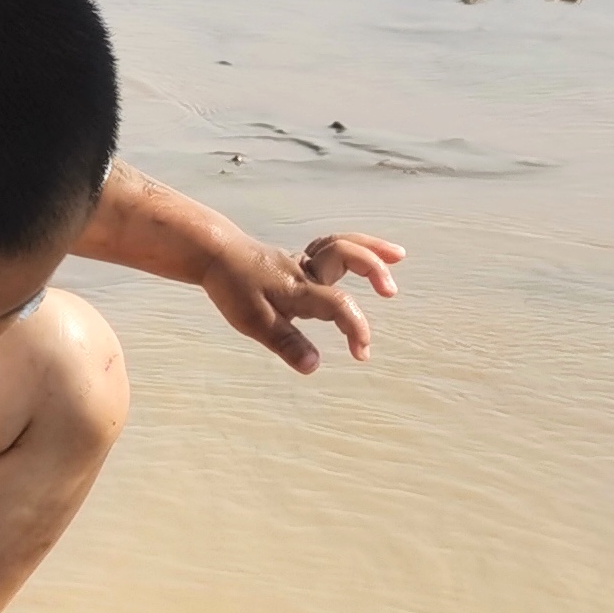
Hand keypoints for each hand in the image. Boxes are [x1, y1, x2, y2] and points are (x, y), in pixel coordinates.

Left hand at [201, 230, 404, 371]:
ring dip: (372, 250)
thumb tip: (314, 366)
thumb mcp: (252, 321)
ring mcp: (304, 263)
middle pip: (344, 256)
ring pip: (342, 246)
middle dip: (372, 269)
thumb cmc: (232, 286)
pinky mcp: (301, 260)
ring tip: (399, 255)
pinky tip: (367, 257)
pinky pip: (333, 249)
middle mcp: (306, 272)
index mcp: (298, 289)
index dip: (355, 328)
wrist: (214, 253)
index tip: (362, 354)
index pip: (337, 304)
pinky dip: (355, 250)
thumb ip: (285, 343)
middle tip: (391, 292)